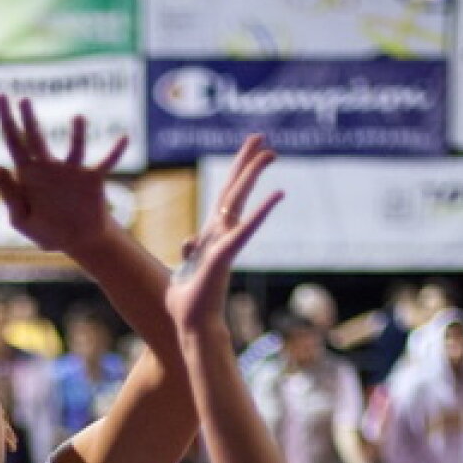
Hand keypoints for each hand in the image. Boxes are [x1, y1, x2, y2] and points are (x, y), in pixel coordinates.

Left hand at [0, 96, 126, 254]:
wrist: (77, 241)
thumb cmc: (47, 231)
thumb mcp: (22, 219)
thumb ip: (9, 194)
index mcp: (28, 175)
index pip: (14, 142)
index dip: (6, 119)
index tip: (0, 96)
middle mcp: (49, 167)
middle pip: (36, 138)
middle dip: (29, 119)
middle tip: (24, 100)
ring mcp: (72, 171)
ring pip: (74, 147)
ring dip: (77, 133)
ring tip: (79, 118)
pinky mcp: (92, 180)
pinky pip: (106, 163)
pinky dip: (115, 152)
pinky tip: (124, 138)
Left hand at [166, 141, 282, 334]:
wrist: (191, 325)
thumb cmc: (187, 304)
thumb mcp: (184, 270)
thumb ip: (190, 252)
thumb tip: (189, 239)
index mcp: (211, 237)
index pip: (224, 198)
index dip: (235, 174)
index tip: (248, 153)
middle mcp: (221, 235)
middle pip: (234, 191)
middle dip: (247, 163)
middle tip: (262, 137)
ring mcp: (225, 243)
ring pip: (240, 201)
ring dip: (254, 175)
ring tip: (270, 151)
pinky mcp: (225, 254)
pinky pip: (246, 229)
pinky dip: (261, 212)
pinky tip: (278, 193)